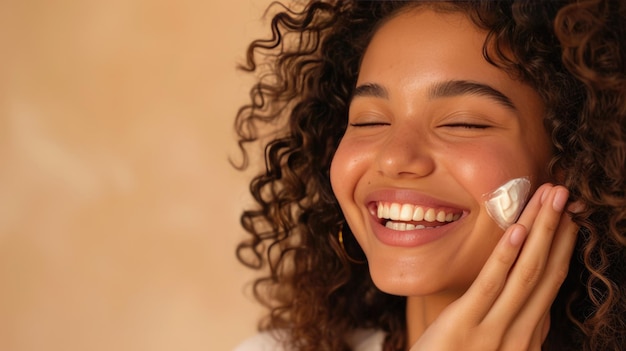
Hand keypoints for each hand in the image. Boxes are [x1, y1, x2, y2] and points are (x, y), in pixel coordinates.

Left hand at [410, 184, 578, 350]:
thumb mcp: (493, 345)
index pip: (552, 282)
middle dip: (557, 229)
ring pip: (527, 273)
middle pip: (546, 272)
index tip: (566, 214)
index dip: (562, 245)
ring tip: (551, 196)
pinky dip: (506, 256)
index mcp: (527, 335)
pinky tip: (516, 230)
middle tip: (565, 192)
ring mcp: (494, 331)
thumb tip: (530, 297)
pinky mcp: (465, 326)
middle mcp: (520, 334)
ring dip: (541, 230)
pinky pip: (490, 286)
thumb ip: (512, 323)